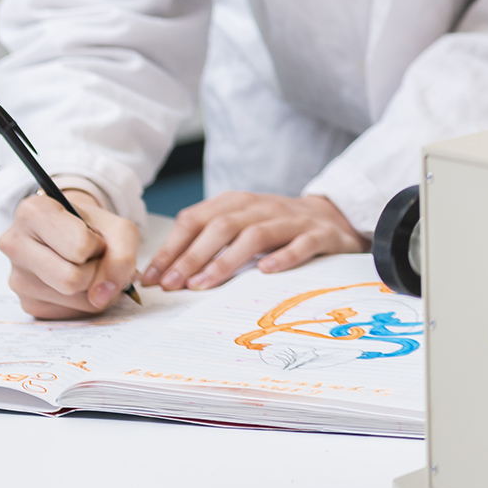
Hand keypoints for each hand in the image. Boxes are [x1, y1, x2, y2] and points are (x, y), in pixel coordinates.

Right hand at [0, 189, 141, 318]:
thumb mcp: (119, 228)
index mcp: (33, 212)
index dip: (97, 244)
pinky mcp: (27, 303)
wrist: (75, 234)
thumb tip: (100, 298)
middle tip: (91, 257)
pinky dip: (83, 301)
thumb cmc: (93, 227)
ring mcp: (17, 277)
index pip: (80, 246)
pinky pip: (69, 314)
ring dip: (92, 288)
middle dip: (95, 271)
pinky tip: (76, 282)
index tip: (90, 235)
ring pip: (73, 300)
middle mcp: (15, 244)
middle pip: (72, 280)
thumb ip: (122, 257)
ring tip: (84, 267)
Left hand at [141, 192, 368, 290]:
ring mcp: (292, 219)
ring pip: (255, 235)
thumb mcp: (242, 225)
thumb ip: (210, 242)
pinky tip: (265, 272)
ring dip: (225, 260)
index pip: (196, 218)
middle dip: (192, 256)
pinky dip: (283, 257)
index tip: (153, 276)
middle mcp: (262, 207)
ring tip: (204, 285)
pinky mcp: (320, 235)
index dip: (173, 246)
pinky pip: (301, 244)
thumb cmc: (278, 228)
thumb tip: (166, 274)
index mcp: (238, 203)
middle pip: (221, 226)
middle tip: (172, 284)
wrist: (335, 218)